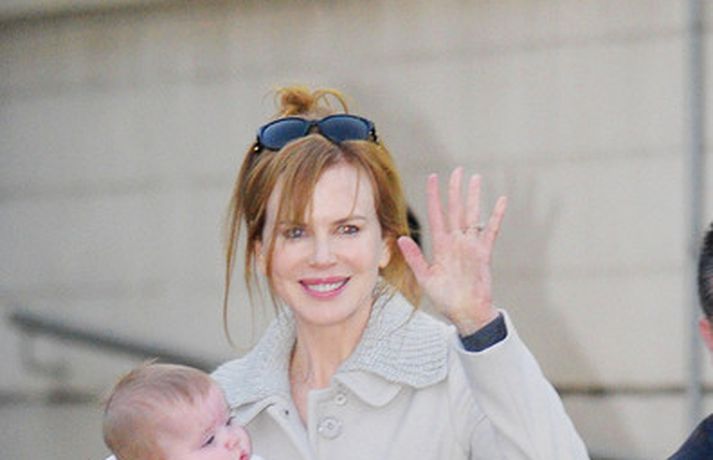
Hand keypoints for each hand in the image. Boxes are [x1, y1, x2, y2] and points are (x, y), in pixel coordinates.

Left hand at [397, 167, 506, 335]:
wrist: (466, 313)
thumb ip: (415, 258)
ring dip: (474, 197)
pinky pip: (491, 231)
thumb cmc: (446, 298)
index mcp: (440, 246)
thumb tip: (401, 239)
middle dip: (455, 191)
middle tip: (456, 171)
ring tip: (475, 178)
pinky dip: (496, 216)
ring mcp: (470, 246)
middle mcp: (455, 242)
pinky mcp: (484, 254)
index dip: (434, 196)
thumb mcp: (426, 278)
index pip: (436, 215)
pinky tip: (501, 201)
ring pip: (472, 215)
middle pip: (455, 210)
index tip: (432, 178)